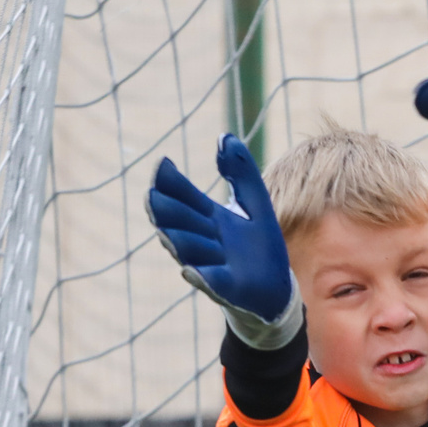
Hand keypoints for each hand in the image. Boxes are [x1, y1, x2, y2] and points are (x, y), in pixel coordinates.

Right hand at [146, 134, 298, 343]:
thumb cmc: (259, 246)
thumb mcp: (255, 203)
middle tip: (152, 197)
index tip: (162, 165)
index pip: (183, 196)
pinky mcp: (229, 288)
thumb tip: (224, 136)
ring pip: (189, 250)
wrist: (276, 290)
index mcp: (208, 217)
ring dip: (179, 240)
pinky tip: (190, 270)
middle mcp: (204, 240)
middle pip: (178, 222)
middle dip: (165, 212)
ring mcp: (213, 264)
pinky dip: (201, 276)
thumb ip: (241, 172)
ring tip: (166, 233)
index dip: (171, 182)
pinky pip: (211, 281)